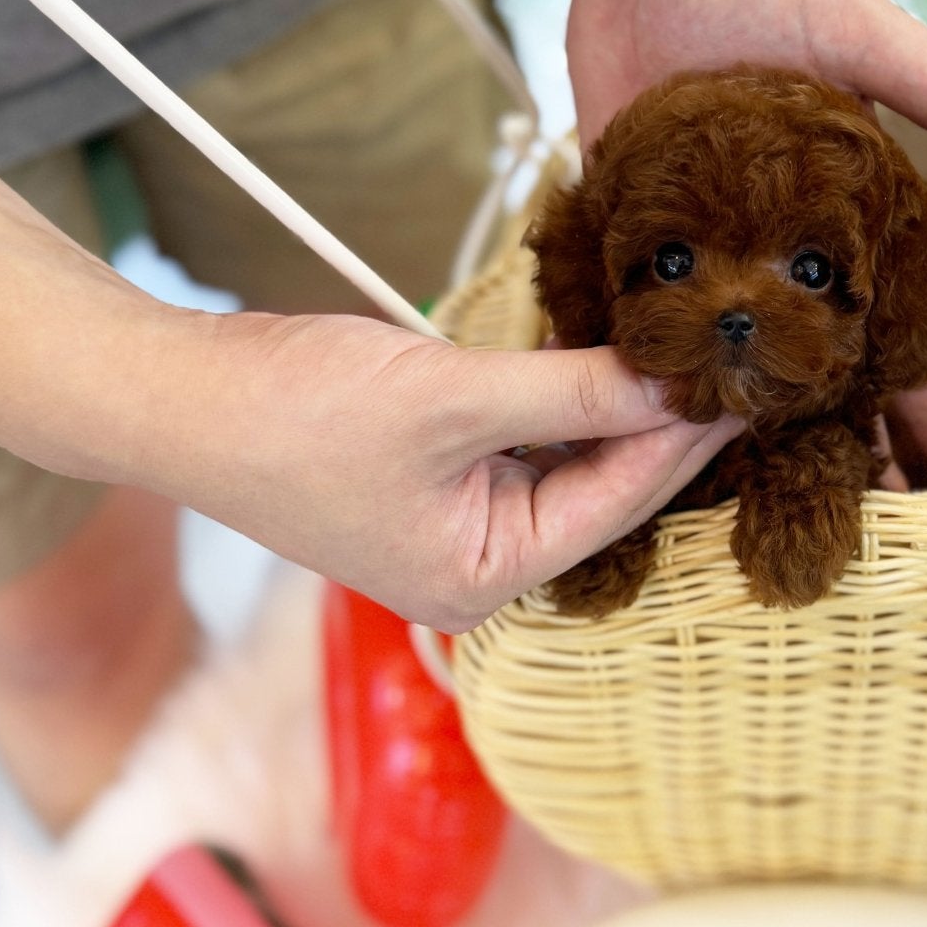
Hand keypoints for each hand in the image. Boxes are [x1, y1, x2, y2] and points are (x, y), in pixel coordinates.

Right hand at [127, 311, 740, 631]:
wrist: (179, 395)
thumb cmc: (296, 414)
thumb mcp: (455, 396)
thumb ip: (573, 390)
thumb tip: (673, 377)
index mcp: (484, 578)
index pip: (619, 501)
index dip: (685, 434)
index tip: (746, 378)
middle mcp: (480, 566)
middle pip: (604, 490)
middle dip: (661, 424)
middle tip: (736, 359)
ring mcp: (457, 524)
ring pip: (570, 462)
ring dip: (618, 405)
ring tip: (690, 349)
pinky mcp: (437, 478)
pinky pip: (529, 442)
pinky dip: (567, 399)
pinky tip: (612, 353)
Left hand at [558, 0, 926, 475]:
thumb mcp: (860, 35)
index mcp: (841, 226)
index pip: (892, 329)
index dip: (922, 395)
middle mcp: (772, 259)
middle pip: (812, 376)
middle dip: (839, 447)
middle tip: (863, 519)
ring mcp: (697, 264)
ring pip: (727, 374)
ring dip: (741, 442)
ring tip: (752, 516)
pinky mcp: (625, 250)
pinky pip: (636, 333)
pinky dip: (641, 387)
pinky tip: (640, 450)